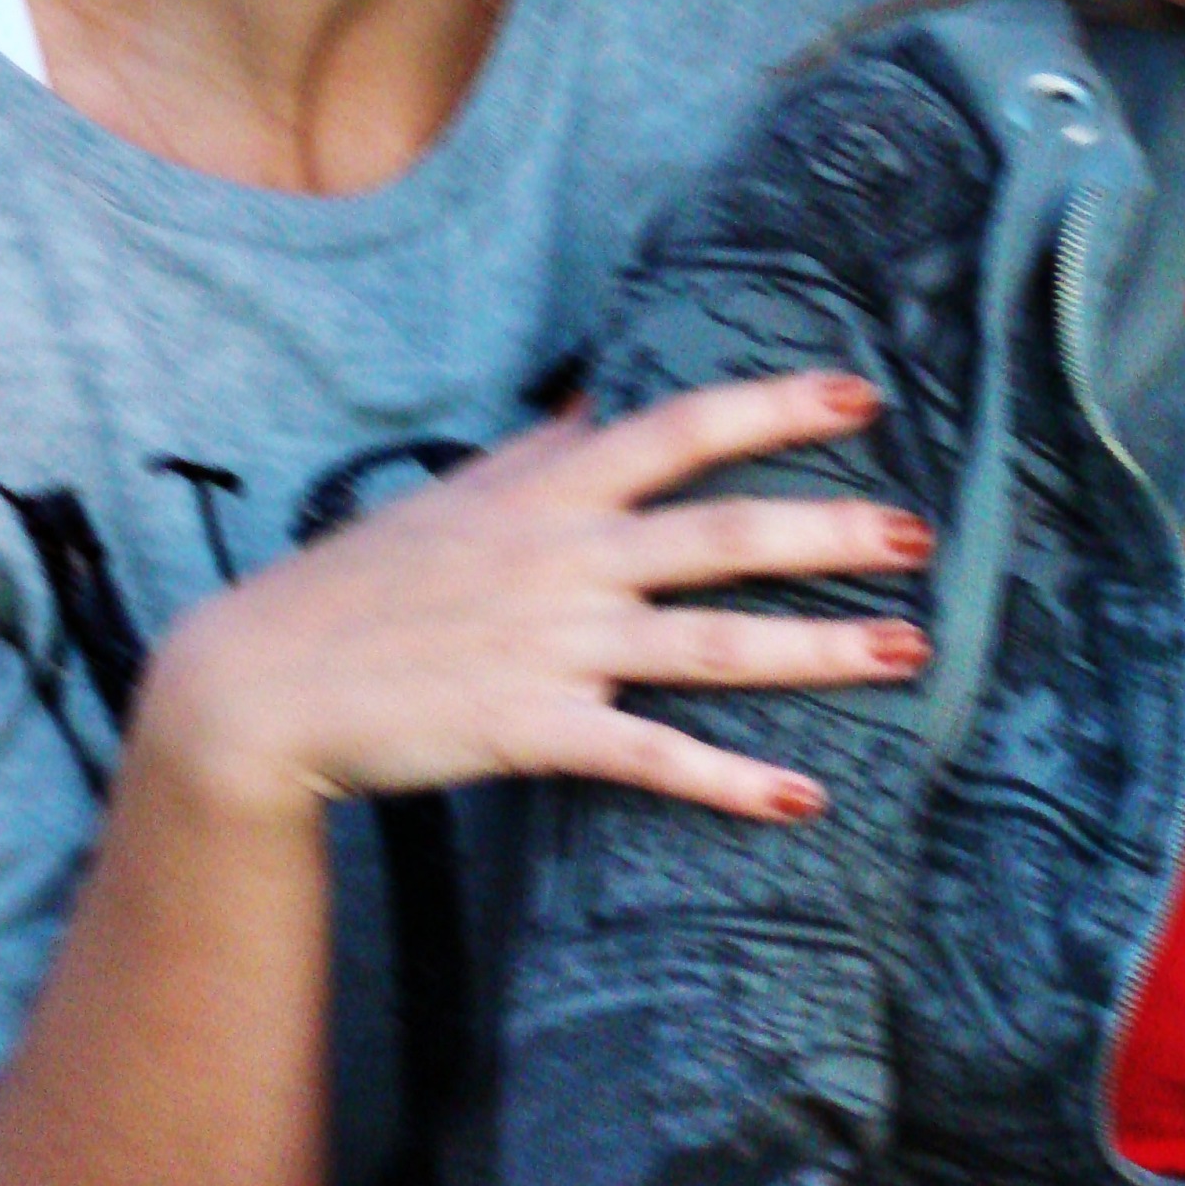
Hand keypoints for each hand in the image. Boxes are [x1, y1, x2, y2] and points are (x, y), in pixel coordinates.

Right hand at [137, 372, 932, 825]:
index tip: (863, 393)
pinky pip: (652, 755)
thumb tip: (599, 388)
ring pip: (710, 642)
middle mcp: (563, 556)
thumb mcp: (458, 494)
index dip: (774, 406)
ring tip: (907, 651)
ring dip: (818, 649)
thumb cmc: (364, 582)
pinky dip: (729, 780)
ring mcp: (553, 644)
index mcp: (545, 489)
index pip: (678, 427)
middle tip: (920, 532)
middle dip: (829, 530)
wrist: (264, 679)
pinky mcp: (534, 727)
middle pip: (721, 531)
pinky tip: (802, 798)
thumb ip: (542, 446)